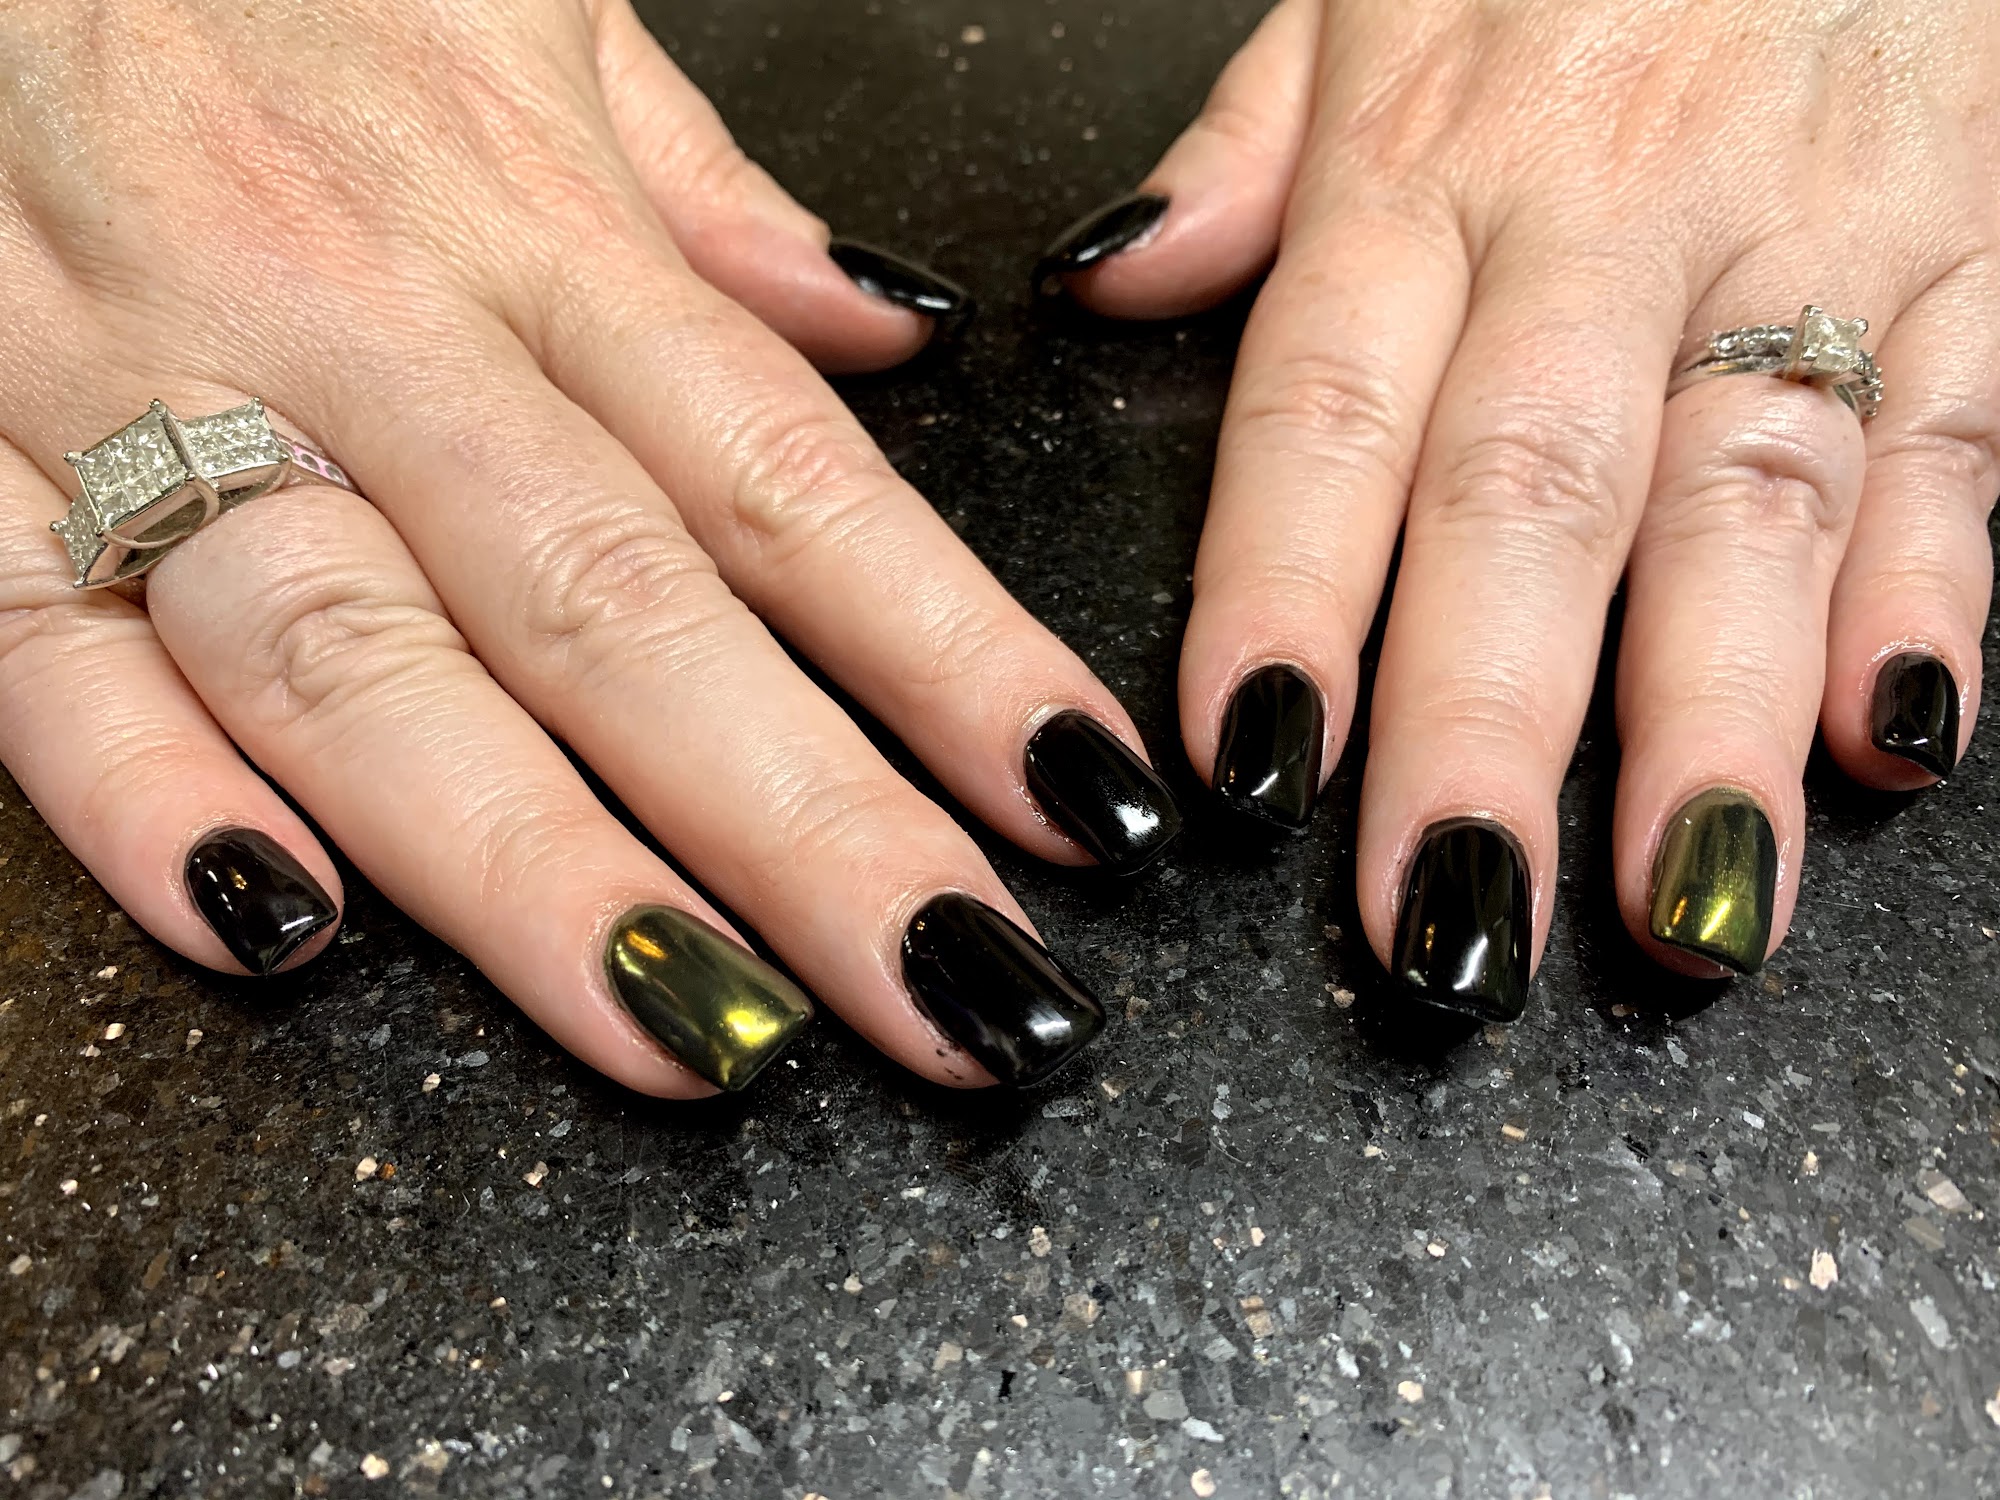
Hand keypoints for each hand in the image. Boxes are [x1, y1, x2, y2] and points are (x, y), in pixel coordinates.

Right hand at [0, 0, 1183, 1095]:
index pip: (789, 480)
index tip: (1081, 801)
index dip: (956, 658)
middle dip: (802, 831)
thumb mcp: (536, 12)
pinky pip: (40, 651)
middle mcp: (366, 324)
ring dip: (532, 876)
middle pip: (615, 614)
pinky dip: (144, 799)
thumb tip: (891, 334)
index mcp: (529, 219)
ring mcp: (150, 390)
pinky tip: (289, 936)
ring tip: (697, 1032)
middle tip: (961, 993)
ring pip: (359, 665)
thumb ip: (713, 196)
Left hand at [1050, 0, 1999, 1016]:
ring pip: (1750, 496)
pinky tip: (1887, 737)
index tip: (1247, 768)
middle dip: (1485, 727)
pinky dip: (1930, 590)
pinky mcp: (1975, 234)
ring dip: (1712, 716)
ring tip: (1682, 903)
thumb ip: (1245, 147)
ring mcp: (1802, 230)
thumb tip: (1107, 277)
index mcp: (1426, 152)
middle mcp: (1605, 208)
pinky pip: (1959, 431)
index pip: (1324, 409)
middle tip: (1451, 922)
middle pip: (1528, 496)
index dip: (1282, 597)